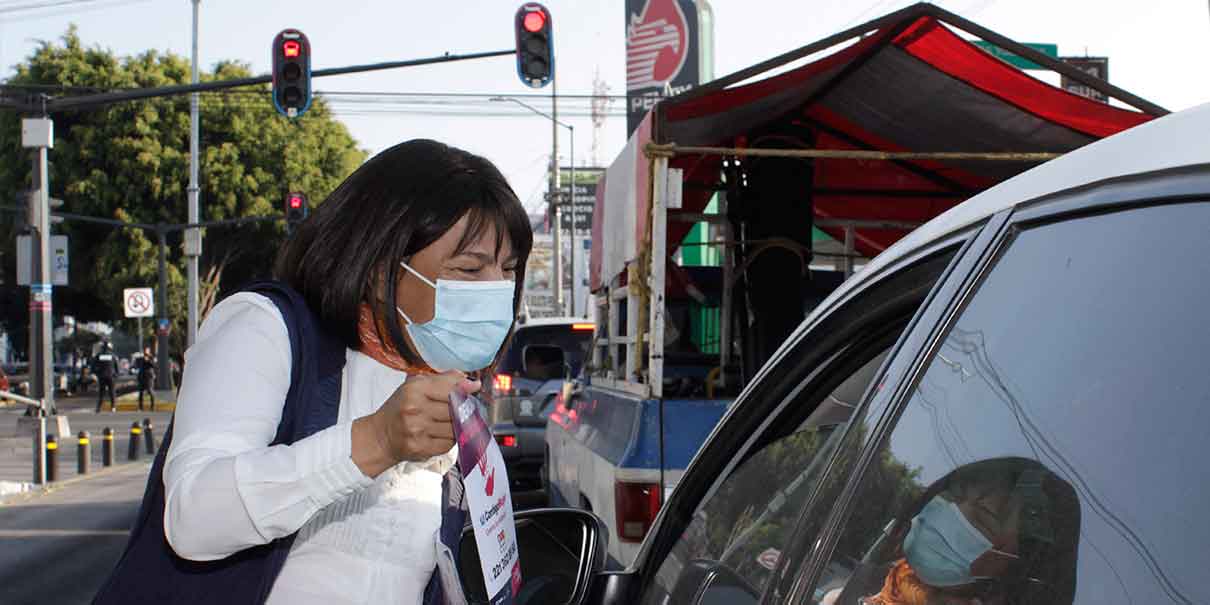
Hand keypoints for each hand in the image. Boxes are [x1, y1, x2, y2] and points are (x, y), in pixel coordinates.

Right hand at [352, 371, 479, 476]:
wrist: (380, 436)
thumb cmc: (401, 408)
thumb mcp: (417, 386)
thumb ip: (445, 380)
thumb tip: (473, 383)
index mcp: (414, 389)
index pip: (450, 388)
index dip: (465, 389)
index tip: (473, 389)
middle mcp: (414, 409)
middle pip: (455, 408)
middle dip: (461, 408)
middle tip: (458, 408)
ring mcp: (417, 430)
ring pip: (454, 427)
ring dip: (456, 425)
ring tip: (447, 422)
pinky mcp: (420, 448)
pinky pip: (449, 443)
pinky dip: (449, 439)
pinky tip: (440, 434)